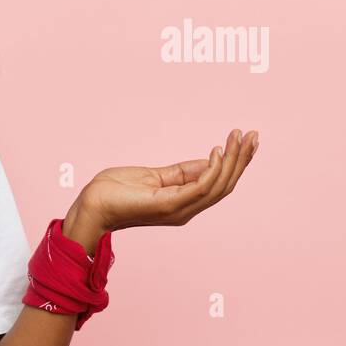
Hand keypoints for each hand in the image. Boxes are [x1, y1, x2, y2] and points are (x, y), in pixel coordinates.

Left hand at [74, 128, 258, 233]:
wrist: (92, 205)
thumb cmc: (116, 191)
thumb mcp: (155, 177)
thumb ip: (182, 172)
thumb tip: (209, 160)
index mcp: (183, 203)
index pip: (218, 183)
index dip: (235, 162)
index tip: (245, 139)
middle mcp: (186, 209)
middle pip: (225, 185)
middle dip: (241, 159)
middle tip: (252, 135)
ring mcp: (178, 209)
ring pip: (218, 185)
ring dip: (233, 160)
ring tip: (240, 138)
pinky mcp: (168, 205)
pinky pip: (200, 188)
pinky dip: (212, 170)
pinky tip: (216, 151)